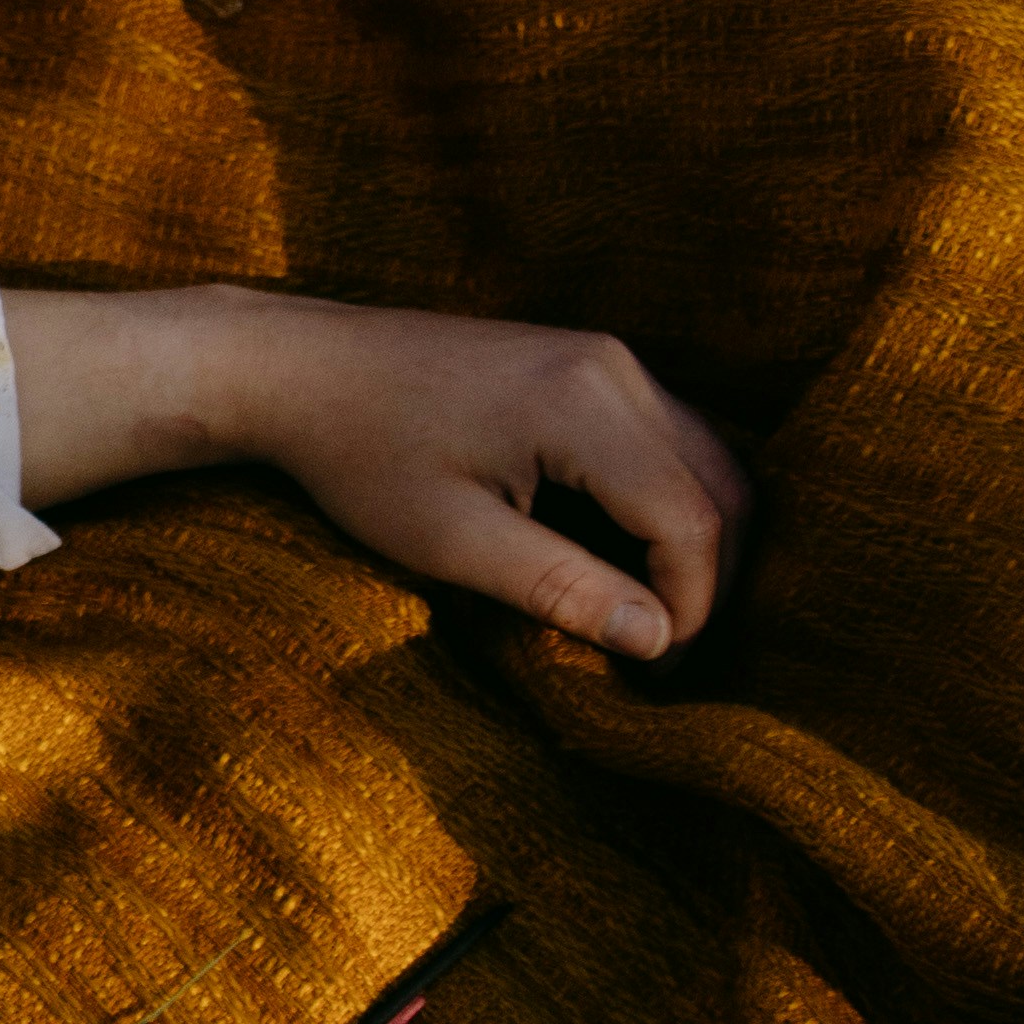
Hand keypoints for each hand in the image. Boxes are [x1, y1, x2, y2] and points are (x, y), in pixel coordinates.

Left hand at [3, 280, 750, 656]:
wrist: (301, 368)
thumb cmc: (361, 457)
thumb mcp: (454, 542)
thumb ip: (563, 588)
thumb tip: (658, 641)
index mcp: (584, 405)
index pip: (692, 520)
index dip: (691, 605)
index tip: (652, 665)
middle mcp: (614, 367)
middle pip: (722, 486)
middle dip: (709, 579)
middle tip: (660, 651)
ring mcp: (606, 358)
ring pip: (708, 459)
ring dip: (698, 541)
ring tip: (648, 613)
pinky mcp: (589, 364)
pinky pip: (671, 438)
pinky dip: (671, 502)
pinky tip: (628, 558)